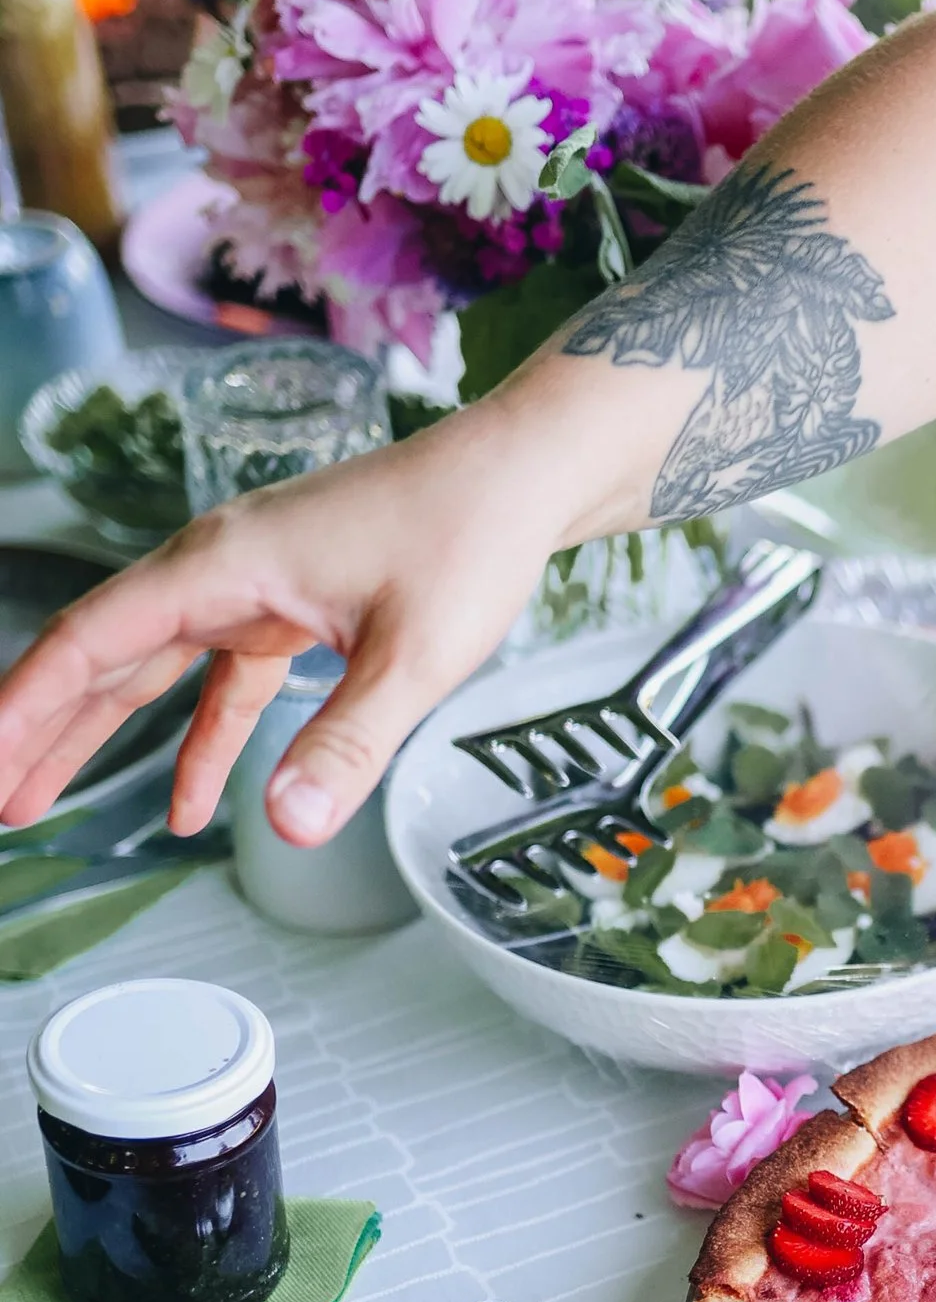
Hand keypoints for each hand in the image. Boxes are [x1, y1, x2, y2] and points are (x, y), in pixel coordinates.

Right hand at [0, 411, 563, 843]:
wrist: (520, 475)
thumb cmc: (468, 536)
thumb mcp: (413, 654)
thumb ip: (346, 743)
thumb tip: (289, 826)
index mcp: (221, 567)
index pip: (92, 640)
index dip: (27, 705)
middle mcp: (218, 570)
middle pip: (102, 657)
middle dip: (42, 730)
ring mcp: (251, 586)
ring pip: (151, 670)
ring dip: (98, 735)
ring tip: (42, 800)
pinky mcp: (289, 606)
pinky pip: (221, 681)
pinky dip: (200, 738)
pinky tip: (187, 804)